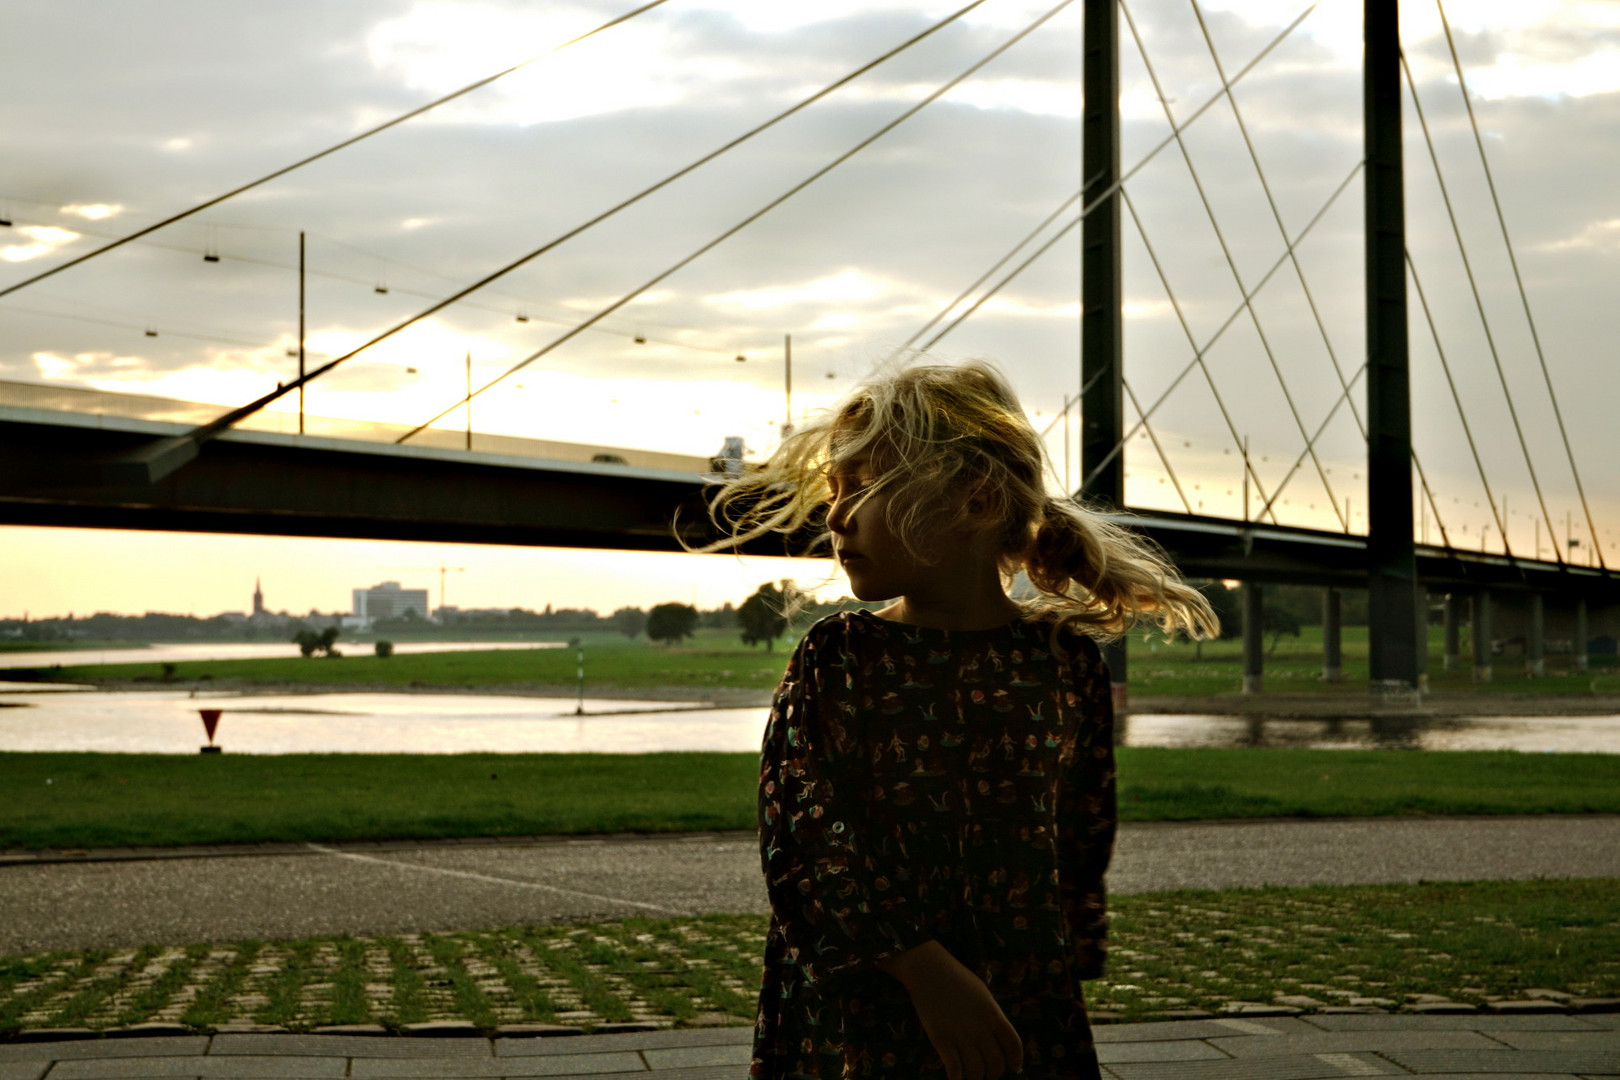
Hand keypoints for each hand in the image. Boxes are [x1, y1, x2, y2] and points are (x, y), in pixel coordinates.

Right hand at [879, 941, 1023, 1079]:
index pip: (1013, 1045)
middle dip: (994, 1073)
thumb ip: (991, 1014)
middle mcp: (981, 1028)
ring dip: (976, 1078)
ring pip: (976, 1070)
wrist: (928, 969)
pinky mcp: (941, 1040)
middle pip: (996, 1062)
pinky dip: (957, 1079)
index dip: (1015, 1060)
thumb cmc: (956, 978)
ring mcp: (961, 1035)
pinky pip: (954, 1069)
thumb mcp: (982, 993)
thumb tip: (997, 1035)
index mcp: (994, 1014)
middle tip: (989, 1074)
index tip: (1013, 1067)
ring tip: (973, 1077)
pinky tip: (956, 1078)